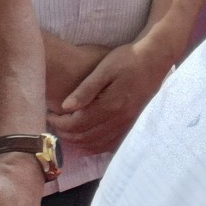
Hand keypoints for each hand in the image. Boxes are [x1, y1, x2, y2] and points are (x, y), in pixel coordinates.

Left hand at [52, 36, 173, 154]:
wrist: (156, 59)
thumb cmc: (128, 59)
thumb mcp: (105, 68)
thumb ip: (86, 89)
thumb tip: (65, 107)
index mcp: (110, 105)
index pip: (76, 125)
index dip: (58, 123)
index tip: (50, 114)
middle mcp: (119, 119)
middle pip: (84, 137)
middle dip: (65, 133)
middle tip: (55, 122)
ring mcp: (128, 124)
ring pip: (96, 145)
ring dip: (77, 141)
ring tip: (67, 129)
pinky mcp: (132, 125)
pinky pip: (110, 145)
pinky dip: (94, 146)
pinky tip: (87, 138)